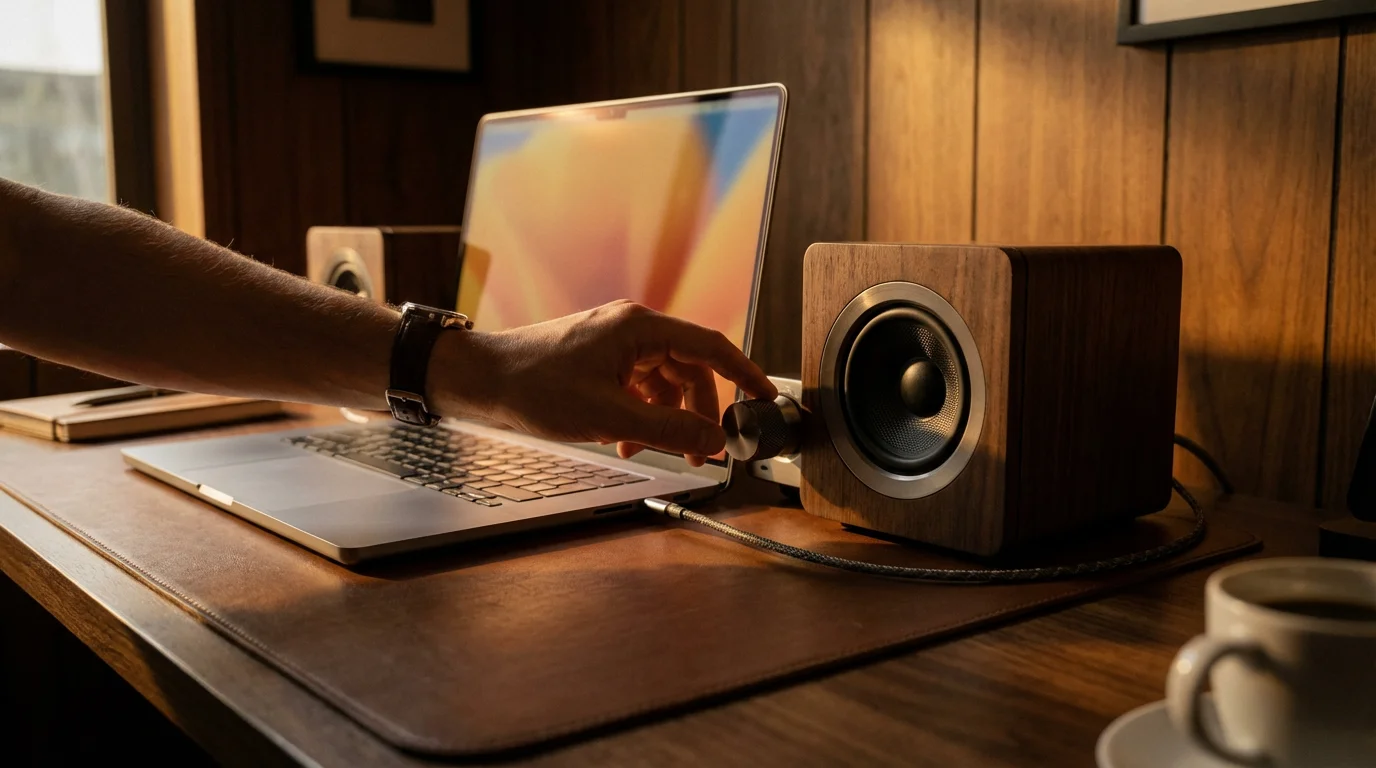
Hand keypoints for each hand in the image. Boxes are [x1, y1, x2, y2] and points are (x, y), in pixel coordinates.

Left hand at [431, 300, 776, 465]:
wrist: (480, 380)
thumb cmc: (533, 388)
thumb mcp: (610, 417)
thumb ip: (669, 431)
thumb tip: (713, 440)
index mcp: (639, 328)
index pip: (710, 346)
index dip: (743, 374)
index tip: (765, 397)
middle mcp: (630, 328)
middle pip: (687, 370)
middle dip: (696, 413)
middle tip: (701, 451)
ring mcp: (613, 342)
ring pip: (661, 382)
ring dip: (663, 419)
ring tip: (648, 451)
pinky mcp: (597, 359)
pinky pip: (636, 386)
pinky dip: (638, 415)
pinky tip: (622, 441)